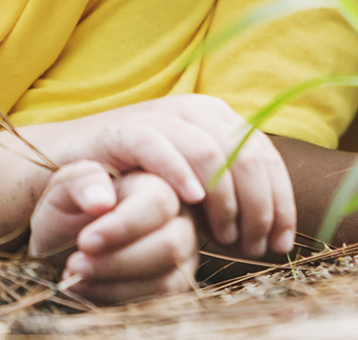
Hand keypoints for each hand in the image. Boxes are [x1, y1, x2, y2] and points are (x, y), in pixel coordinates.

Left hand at [29, 164, 197, 302]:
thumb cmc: (70, 207)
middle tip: (75, 262)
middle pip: (170, 242)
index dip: (127, 224)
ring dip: (117, 279)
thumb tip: (102, 202)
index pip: (159, 200)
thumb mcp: (63, 188)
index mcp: (152, 177)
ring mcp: (185, 240)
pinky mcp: (181, 272)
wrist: (66, 240)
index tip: (87, 242)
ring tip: (77, 273)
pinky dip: (122, 295)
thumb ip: (81, 182)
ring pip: (170, 269)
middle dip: (118, 260)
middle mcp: (179, 207)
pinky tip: (92, 287)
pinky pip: (166, 291)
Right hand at [30, 95, 295, 260]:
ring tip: (224, 236)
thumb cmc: (145, 181)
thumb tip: (279, 232)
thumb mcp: (196, 187)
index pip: (265, 157)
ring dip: (224, 197)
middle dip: (258, 206)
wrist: (75, 164)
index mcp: (222, 120)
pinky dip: (178, 170)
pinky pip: (157, 144)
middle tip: (251, 246)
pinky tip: (190, 199)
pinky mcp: (125, 129)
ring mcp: (163, 116)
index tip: (282, 242)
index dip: (280, 201)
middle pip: (247, 155)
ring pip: (211, 150)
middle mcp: (199, 111)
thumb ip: (232, 195)